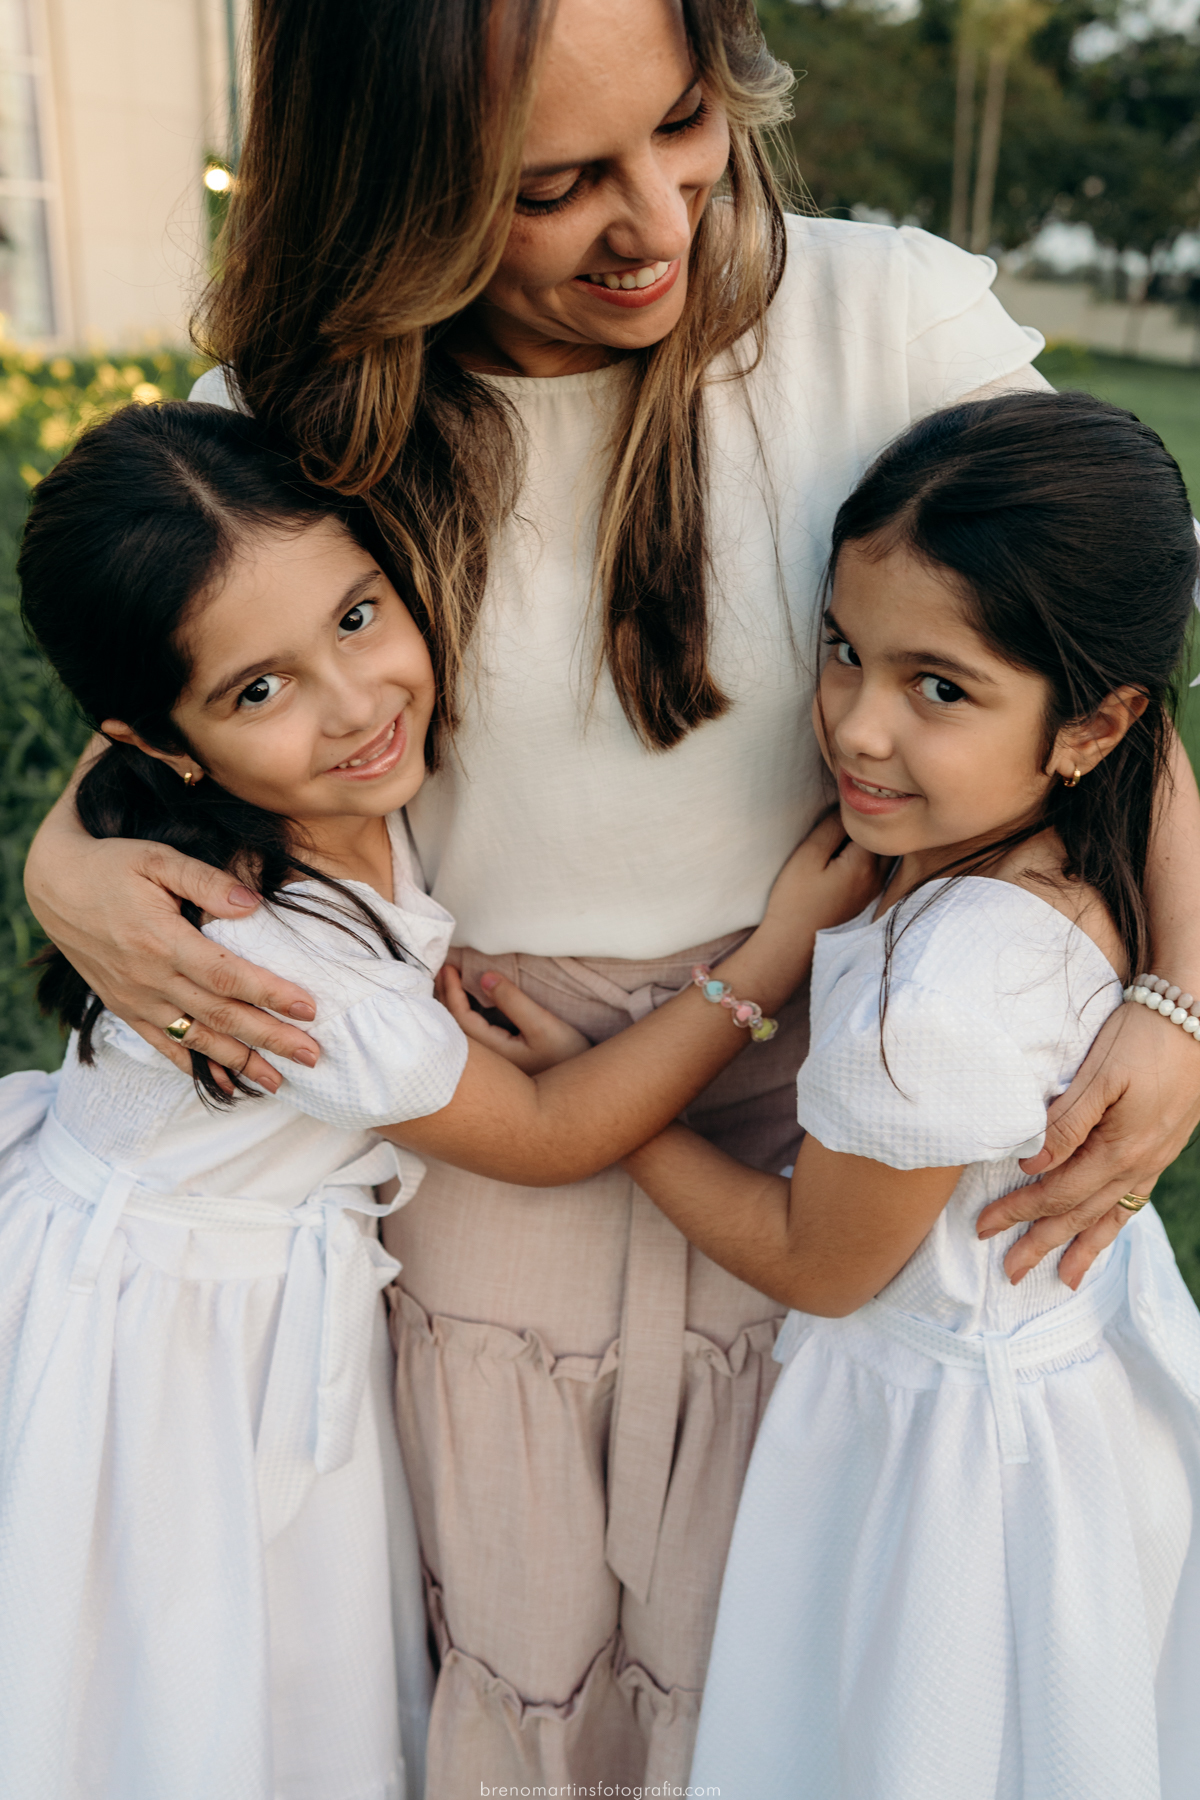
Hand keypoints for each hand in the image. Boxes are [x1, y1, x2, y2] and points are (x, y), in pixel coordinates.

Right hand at [25, 836, 320, 1089]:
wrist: (56, 887)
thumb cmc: (113, 866)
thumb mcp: (158, 858)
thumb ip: (206, 880)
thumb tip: (253, 903)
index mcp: (163, 941)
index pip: (226, 976)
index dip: (269, 994)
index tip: (309, 1008)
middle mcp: (150, 978)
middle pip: (220, 1016)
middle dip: (270, 1038)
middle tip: (313, 1056)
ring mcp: (137, 999)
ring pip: (197, 1039)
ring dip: (241, 1062)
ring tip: (280, 1082)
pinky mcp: (127, 1009)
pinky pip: (165, 1046)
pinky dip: (197, 1067)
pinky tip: (227, 1085)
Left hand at [435, 965, 590, 1073]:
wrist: (579, 1095)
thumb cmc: (567, 1058)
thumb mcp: (543, 1026)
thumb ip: (513, 1001)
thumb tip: (484, 977)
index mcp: (491, 1051)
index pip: (459, 1016)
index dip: (451, 990)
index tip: (449, 967)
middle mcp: (484, 1062)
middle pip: (452, 1027)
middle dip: (443, 997)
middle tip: (442, 970)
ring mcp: (491, 1066)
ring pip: (459, 1035)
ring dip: (450, 1008)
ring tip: (447, 986)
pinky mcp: (499, 1066)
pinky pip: (470, 1039)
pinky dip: (461, 1019)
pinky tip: (464, 1009)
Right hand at [764, 810, 881, 938]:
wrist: (792, 944)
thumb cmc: (796, 899)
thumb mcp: (809, 855)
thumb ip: (832, 827)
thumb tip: (847, 809)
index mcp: (865, 863)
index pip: (872, 823)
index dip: (855, 812)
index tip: (837, 808)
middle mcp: (878, 877)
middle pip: (884, 839)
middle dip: (868, 826)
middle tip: (842, 820)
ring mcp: (875, 891)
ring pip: (883, 854)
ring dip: (869, 842)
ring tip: (843, 838)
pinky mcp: (866, 900)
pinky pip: (877, 869)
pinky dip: (868, 857)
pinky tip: (845, 858)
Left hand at [975, 1002, 1199, 1288]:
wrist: (1197, 1015)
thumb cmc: (1142, 1036)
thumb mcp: (1099, 1075)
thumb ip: (1065, 1123)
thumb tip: (1030, 1164)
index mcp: (1118, 1150)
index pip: (1055, 1193)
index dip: (1018, 1212)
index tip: (984, 1227)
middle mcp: (1138, 1165)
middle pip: (1079, 1214)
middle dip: (1042, 1243)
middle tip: (1009, 1272)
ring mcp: (1154, 1160)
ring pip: (1110, 1215)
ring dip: (1082, 1246)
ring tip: (1064, 1278)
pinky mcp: (1162, 1148)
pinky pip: (1133, 1200)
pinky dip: (1114, 1223)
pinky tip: (1104, 1230)